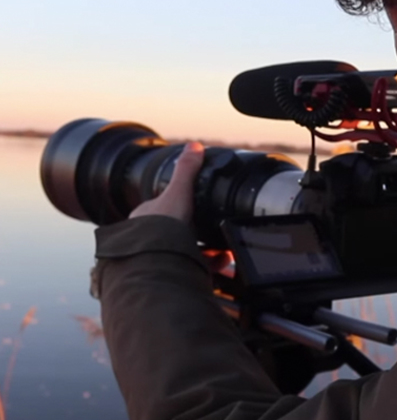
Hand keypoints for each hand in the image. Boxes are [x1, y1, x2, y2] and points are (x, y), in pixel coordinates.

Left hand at [129, 142, 232, 271]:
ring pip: (188, 252)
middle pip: (178, 232)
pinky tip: (225, 260)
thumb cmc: (160, 229)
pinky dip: (213, 264)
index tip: (198, 206)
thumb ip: (187, 170)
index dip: (183, 206)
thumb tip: (195, 146)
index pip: (165, 209)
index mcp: (146, 218)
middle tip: (218, 229)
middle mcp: (150, 239)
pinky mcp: (174, 273)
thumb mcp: (178, 192)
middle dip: (200, 232)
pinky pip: (196, 269)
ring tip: (226, 248)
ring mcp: (161, 258)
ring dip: (209, 250)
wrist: (156, 263)